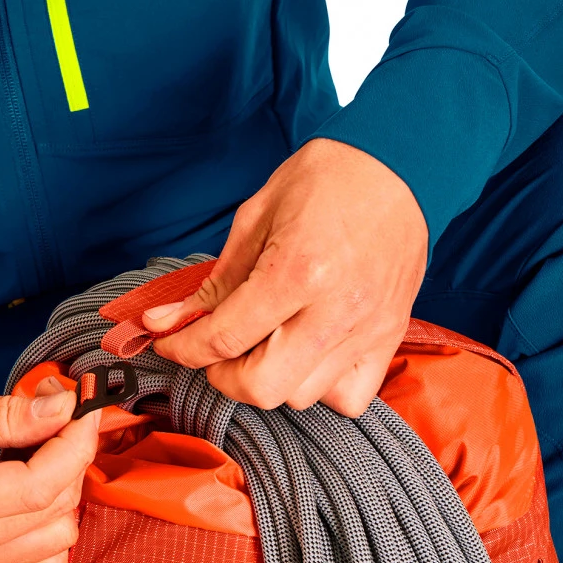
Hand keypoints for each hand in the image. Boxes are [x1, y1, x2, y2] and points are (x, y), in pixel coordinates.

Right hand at [0, 380, 99, 562]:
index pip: (41, 486)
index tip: (82, 408)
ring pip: (58, 545)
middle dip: (70, 461)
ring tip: (38, 458)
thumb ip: (1, 413)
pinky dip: (50, 530)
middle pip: (56, 515)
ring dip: (63, 497)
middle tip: (54, 421)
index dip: (75, 444)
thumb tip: (61, 406)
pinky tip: (30, 495)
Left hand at [147, 139, 427, 415]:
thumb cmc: (325, 180)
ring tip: (264, 343)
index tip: (169, 342)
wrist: (397, 164)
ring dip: (271, 378)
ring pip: (302, 396)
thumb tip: (164, 321)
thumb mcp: (255, 218)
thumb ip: (214, 281)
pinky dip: (321, 389)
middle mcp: (335, 309)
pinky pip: (350, 398)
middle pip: (263, 387)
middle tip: (216, 349)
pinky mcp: (390, 336)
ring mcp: (368, 329)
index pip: (224, 338)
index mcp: (296, 270)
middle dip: (223, 375)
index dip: (184, 348)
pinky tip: (307, 355)